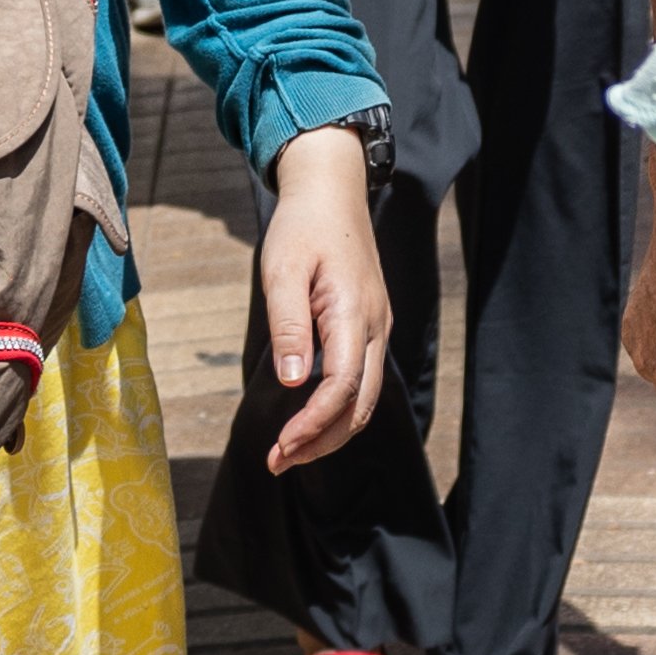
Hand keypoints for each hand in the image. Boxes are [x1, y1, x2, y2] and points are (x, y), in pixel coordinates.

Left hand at [257, 127, 391, 471]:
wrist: (332, 191)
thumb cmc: (302, 227)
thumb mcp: (282, 270)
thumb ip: (288, 326)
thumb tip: (292, 383)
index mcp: (354, 313)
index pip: (341, 387)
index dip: (313, 424)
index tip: (279, 448)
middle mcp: (376, 325)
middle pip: (361, 404)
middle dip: (322, 441)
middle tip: (277, 462)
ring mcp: (378, 326)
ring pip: (366, 397)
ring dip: (331, 430)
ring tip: (289, 451)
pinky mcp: (370, 326)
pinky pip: (363, 380)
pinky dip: (339, 410)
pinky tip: (309, 418)